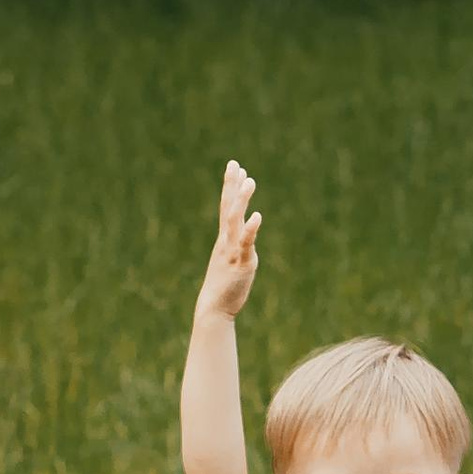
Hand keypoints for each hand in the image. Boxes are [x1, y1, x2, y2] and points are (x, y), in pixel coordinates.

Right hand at [197, 161, 260, 321]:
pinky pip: (246, 243)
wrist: (214, 309)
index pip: (226, 206)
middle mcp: (227, 240)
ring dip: (241, 200)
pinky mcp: (242, 263)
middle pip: (228, 207)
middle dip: (231, 185)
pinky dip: (251, 229)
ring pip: (235, 220)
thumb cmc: (224, 285)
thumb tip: (244, 234)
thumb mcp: (230, 259)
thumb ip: (236, 245)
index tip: (234, 166)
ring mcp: (233, 250)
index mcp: (224, 239)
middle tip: (235, 164)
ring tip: (249, 181)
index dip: (230, 186)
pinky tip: (257, 215)